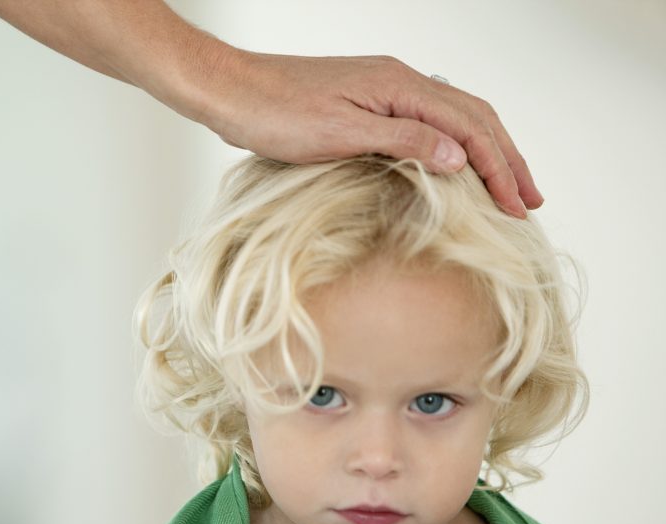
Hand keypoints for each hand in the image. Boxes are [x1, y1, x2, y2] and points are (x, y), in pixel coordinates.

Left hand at [199, 51, 539, 217]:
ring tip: (505, 184)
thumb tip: (459, 157)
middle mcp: (400, 81)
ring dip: (485, 151)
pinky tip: (454, 164)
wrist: (231, 91)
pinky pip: (427, 119)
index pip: (470, 128)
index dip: (499, 168)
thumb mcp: (340, 134)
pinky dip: (452, 143)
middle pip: (473, 118)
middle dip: (506, 159)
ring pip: (453, 116)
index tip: (517, 206)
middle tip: (529, 200)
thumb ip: (403, 141)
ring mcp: (384, 88)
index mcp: (401, 87)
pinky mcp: (367, 100)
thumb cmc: (275, 113)